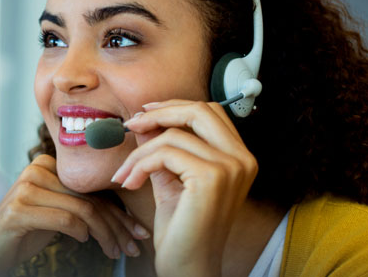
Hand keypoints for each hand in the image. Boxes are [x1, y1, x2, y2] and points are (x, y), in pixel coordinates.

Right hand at [0, 155, 149, 276]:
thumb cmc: (25, 233)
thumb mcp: (55, 213)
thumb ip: (79, 204)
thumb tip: (123, 215)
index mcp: (45, 164)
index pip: (91, 189)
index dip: (119, 212)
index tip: (137, 232)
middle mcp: (34, 170)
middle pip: (89, 199)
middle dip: (117, 226)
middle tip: (133, 246)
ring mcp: (25, 188)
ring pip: (82, 210)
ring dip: (105, 235)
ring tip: (115, 252)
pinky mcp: (18, 210)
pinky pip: (65, 219)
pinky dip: (80, 233)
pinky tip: (84, 242)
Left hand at [111, 100, 257, 275]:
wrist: (188, 264)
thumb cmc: (181, 227)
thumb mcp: (171, 179)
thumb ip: (163, 149)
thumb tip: (144, 120)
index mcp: (239, 158)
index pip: (209, 112)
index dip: (174, 107)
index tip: (145, 113)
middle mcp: (242, 159)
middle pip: (198, 111)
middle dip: (159, 113)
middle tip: (131, 125)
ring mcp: (230, 168)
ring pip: (172, 136)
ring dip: (139, 153)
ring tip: (125, 173)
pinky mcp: (211, 178)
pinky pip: (164, 153)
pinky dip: (140, 165)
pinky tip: (130, 183)